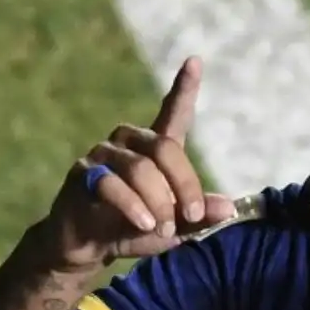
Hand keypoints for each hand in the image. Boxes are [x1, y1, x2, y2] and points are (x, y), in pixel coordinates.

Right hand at [43, 57, 239, 270]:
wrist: (86, 248)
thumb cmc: (132, 229)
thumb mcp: (173, 228)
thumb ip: (198, 217)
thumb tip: (228, 208)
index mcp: (154, 148)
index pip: (172, 112)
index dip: (184, 88)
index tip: (195, 61)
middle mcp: (129, 142)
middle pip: (165, 148)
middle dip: (184, 185)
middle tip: (192, 216)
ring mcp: (103, 154)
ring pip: (140, 168)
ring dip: (158, 202)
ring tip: (163, 227)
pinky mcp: (81, 174)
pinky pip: (111, 184)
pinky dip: (132, 206)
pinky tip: (143, 223)